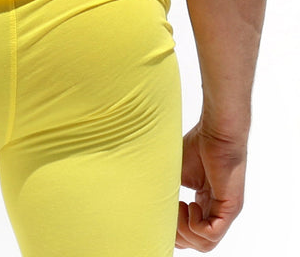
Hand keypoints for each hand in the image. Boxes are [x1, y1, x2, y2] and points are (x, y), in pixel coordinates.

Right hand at [175, 122, 247, 251]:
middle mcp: (217, 212)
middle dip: (177, 234)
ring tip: (179, 206)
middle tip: (169, 211)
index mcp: (206, 204)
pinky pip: (212, 234)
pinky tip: (190, 204)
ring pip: (205, 244)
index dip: (174, 231)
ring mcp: (226, 212)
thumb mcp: (175, 174)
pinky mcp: (231, 208)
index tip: (162, 212)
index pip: (191, 234)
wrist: (216, 132)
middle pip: (197, 244)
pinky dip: (195, 226)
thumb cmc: (198, 146)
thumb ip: (165, 192)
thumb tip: (145, 204)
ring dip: (185, 231)